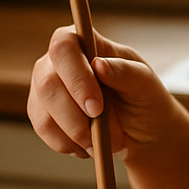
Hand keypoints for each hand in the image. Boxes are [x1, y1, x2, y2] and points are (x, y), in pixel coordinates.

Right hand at [27, 25, 187, 157]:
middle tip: (100, 136)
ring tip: (100, 143)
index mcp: (86, 43)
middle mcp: (58, 61)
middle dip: (74, 116)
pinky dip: (67, 144)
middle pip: (47, 83)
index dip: (76, 77)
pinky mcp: (41, 112)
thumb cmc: (145, 100)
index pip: (64, 47)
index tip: (96, 107)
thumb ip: (126, 72)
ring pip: (43, 112)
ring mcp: (46, 86)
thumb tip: (98, 64)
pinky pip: (43, 130)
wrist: (142, 133)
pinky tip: (86, 145)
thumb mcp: (146, 85)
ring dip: (75, 134)